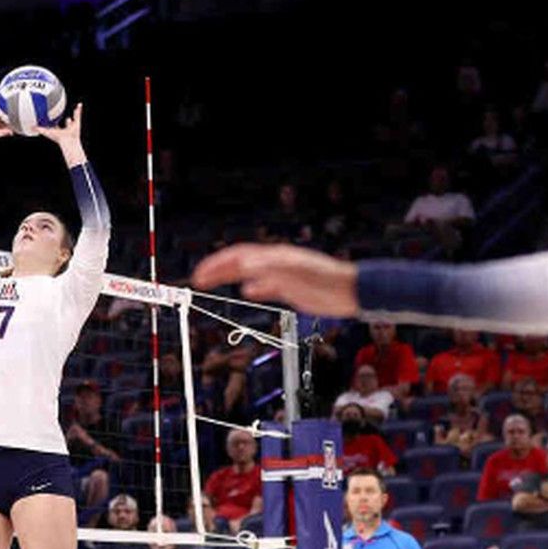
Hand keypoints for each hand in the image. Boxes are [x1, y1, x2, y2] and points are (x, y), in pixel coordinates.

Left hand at [37, 103, 87, 165]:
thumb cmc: (58, 138)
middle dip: (67, 121)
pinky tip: (79, 105)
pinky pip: (78, 114)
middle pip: (66, 123)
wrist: (67, 140)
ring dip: (75, 114)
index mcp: (58, 130)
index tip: (53, 119)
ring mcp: (72, 126)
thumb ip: (39, 129)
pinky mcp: (77, 123)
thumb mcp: (46, 132)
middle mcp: (66, 129)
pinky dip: (79, 109)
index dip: (55, 122)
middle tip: (65, 116)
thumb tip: (31, 127)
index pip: (56, 126)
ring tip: (75, 109)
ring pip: (74, 119)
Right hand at [191, 244, 358, 315]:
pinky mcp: (292, 289)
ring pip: (250, 273)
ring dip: (230, 277)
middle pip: (240, 263)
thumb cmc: (324, 280)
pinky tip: (248, 292)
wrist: (350, 291)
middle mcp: (276, 263)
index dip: (217, 264)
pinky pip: (267, 286)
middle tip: (197, 280)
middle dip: (218, 270)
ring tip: (213, 284)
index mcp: (274, 256)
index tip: (200, 274)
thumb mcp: (293, 274)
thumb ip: (267, 270)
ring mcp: (283, 275)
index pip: (238, 256)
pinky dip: (254, 288)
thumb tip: (242, 267)